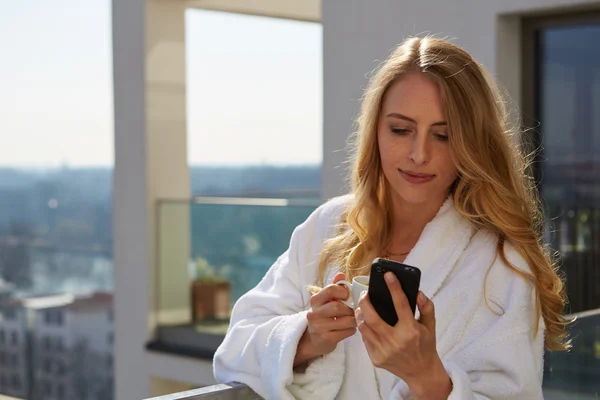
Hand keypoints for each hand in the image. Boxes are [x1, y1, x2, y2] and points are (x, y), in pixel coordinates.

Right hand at [294, 273, 356, 366]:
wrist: (314, 339)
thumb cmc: (324, 317)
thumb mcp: (326, 301)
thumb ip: (335, 287)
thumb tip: (341, 274)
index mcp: (315, 300)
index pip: (330, 289)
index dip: (343, 292)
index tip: (348, 296)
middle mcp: (314, 313)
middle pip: (338, 306)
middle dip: (349, 309)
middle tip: (351, 311)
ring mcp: (319, 327)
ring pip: (346, 320)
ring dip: (353, 320)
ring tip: (351, 320)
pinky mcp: (326, 339)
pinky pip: (347, 332)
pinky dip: (352, 329)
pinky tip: (348, 329)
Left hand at [355, 272, 451, 398]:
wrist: (421, 373)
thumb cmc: (425, 345)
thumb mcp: (430, 326)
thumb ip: (427, 307)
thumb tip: (417, 292)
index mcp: (411, 331)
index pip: (401, 304)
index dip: (394, 287)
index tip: (388, 275)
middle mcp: (396, 341)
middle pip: (372, 316)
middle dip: (364, 301)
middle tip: (365, 293)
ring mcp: (384, 351)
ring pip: (363, 327)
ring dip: (360, 314)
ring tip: (363, 307)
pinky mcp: (376, 359)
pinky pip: (364, 339)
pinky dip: (364, 328)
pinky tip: (367, 322)